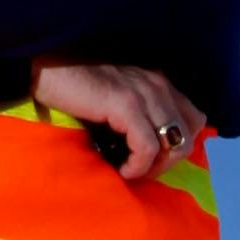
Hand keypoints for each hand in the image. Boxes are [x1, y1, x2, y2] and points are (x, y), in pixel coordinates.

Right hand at [32, 58, 208, 186]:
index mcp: (158, 83)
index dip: (178, 145)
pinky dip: (138, 166)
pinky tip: (120, 169)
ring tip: (130, 171)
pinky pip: (148, 147)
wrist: (44, 68)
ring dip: (155, 166)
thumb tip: (150, 153)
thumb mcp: (117, 101)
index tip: (152, 160)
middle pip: (190, 133)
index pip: (195, 119)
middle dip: (169, 160)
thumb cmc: (75, 89)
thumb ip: (138, 116)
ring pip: (176, 143)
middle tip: (141, 170)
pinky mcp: (125, 104)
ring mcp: (144, 92)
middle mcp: (158, 84)